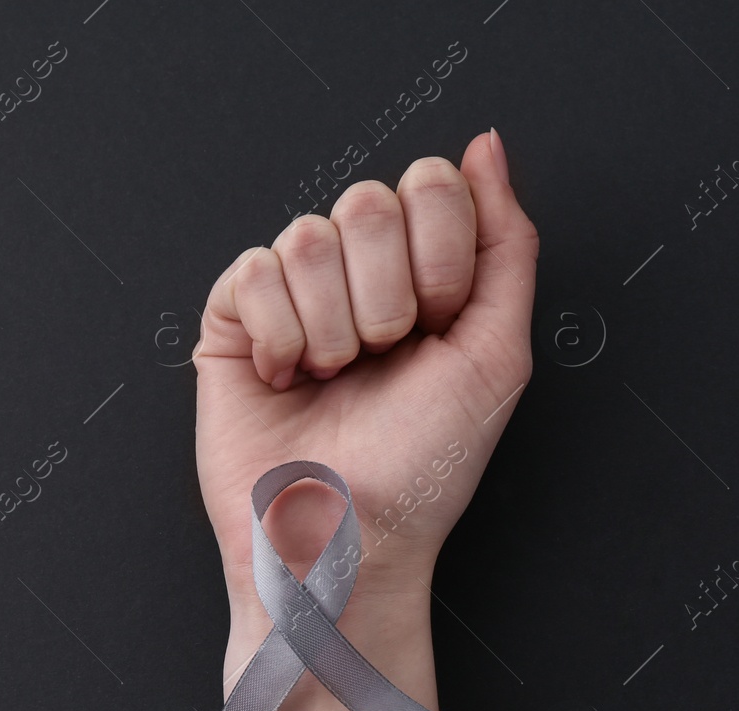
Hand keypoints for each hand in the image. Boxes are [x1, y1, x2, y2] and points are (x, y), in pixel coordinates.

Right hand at [192, 130, 538, 647]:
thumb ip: (505, 242)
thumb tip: (486, 146)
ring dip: (334, 327)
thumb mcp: (499, 354)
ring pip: (309, 236)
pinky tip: (289, 381)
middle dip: (387, 296)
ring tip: (335, 379)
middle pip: (368, 201)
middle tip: (383, 359)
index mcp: (425, 276)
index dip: (439, 258)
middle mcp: (360, 277)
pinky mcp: (233, 321)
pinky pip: (253, 271)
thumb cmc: (425, 466)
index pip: (431, 186)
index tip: (438, 328)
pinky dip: (280, 337)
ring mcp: (294, 296)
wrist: (349, 536)